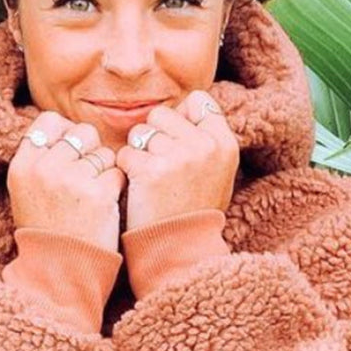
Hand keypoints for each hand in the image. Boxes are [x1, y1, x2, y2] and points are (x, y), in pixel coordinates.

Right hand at [7, 111, 123, 252]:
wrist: (59, 271)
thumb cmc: (46, 230)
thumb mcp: (26, 190)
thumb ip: (40, 158)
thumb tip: (65, 128)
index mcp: (23, 165)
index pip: (49, 121)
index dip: (66, 132)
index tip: (70, 151)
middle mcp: (45, 167)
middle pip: (82, 132)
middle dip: (90, 150)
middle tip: (85, 177)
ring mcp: (72, 179)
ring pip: (104, 152)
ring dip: (104, 170)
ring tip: (90, 196)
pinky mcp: (99, 193)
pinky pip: (118, 173)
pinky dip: (116, 187)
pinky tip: (104, 205)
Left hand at [116, 90, 238, 230]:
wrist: (179, 250)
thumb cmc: (194, 209)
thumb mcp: (217, 172)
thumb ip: (205, 139)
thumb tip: (186, 106)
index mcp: (224, 143)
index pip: (199, 100)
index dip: (182, 116)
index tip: (177, 139)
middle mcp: (205, 145)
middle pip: (162, 113)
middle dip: (154, 135)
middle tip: (162, 166)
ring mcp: (179, 156)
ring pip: (140, 132)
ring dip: (139, 153)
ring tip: (152, 180)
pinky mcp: (151, 169)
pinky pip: (125, 153)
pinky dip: (126, 169)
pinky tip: (139, 189)